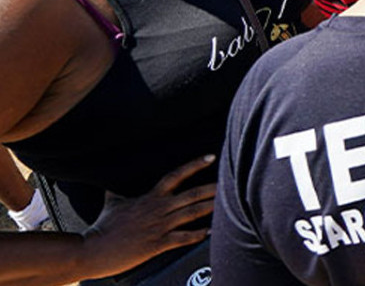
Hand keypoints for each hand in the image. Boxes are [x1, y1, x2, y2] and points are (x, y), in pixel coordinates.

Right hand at [81, 155, 216, 279]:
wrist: (93, 249)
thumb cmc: (103, 226)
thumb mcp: (112, 202)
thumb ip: (118, 191)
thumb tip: (112, 180)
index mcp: (150, 197)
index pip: (176, 175)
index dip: (195, 164)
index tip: (211, 156)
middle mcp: (159, 209)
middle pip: (192, 194)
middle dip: (213, 188)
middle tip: (231, 181)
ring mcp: (160, 226)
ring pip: (192, 214)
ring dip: (211, 208)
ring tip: (228, 203)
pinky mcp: (158, 244)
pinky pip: (183, 238)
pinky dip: (198, 235)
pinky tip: (210, 232)